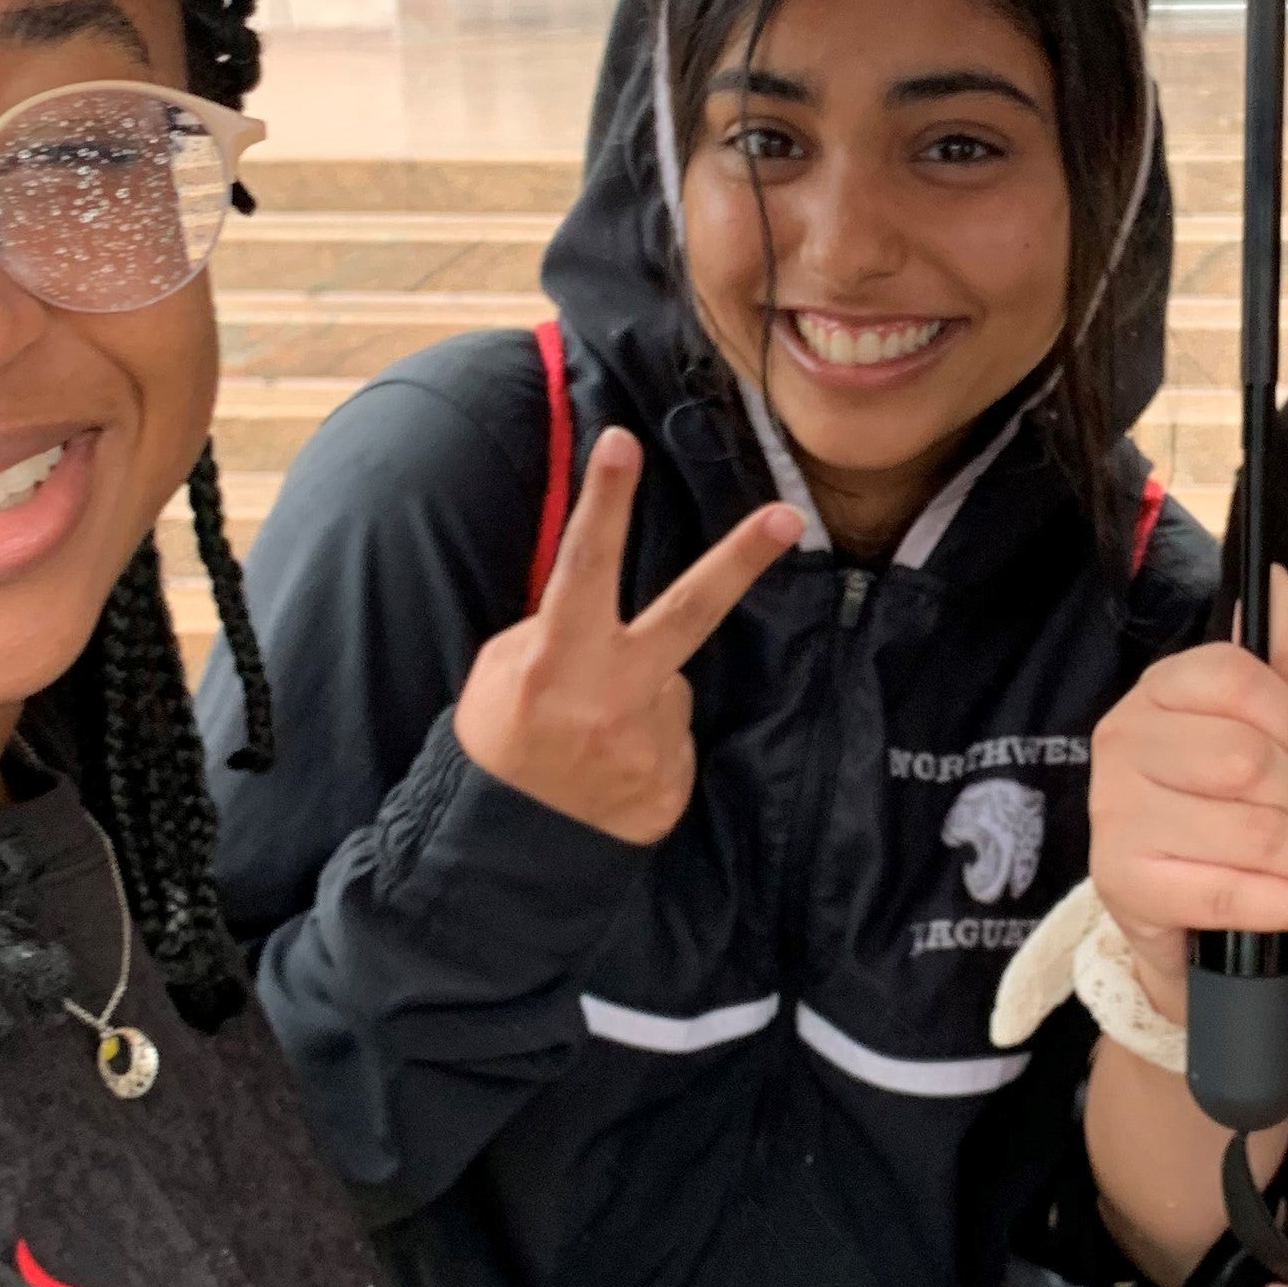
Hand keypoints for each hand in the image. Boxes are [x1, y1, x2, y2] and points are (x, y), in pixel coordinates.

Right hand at [453, 428, 799, 844]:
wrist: (508, 844)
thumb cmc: (501, 738)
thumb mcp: (501, 670)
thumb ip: (556, 631)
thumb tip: (605, 608)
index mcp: (559, 656)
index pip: (584, 564)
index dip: (605, 502)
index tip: (622, 442)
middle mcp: (614, 695)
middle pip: (689, 612)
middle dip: (740, 559)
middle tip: (787, 515)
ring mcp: (649, 743)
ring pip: (670, 688)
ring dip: (642, 699)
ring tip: (594, 737)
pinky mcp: (670, 787)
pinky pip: (672, 742)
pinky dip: (647, 746)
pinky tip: (611, 769)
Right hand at [1087, 565, 1287, 1024]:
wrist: (1203, 926)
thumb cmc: (1243, 816)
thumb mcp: (1276, 732)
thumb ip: (1276, 657)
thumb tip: (1277, 580)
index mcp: (1157, 691)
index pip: (1240, 676)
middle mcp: (1121, 742)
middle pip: (1249, 759)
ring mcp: (1115, 816)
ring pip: (1252, 831)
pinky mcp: (1123, 885)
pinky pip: (1233, 894)